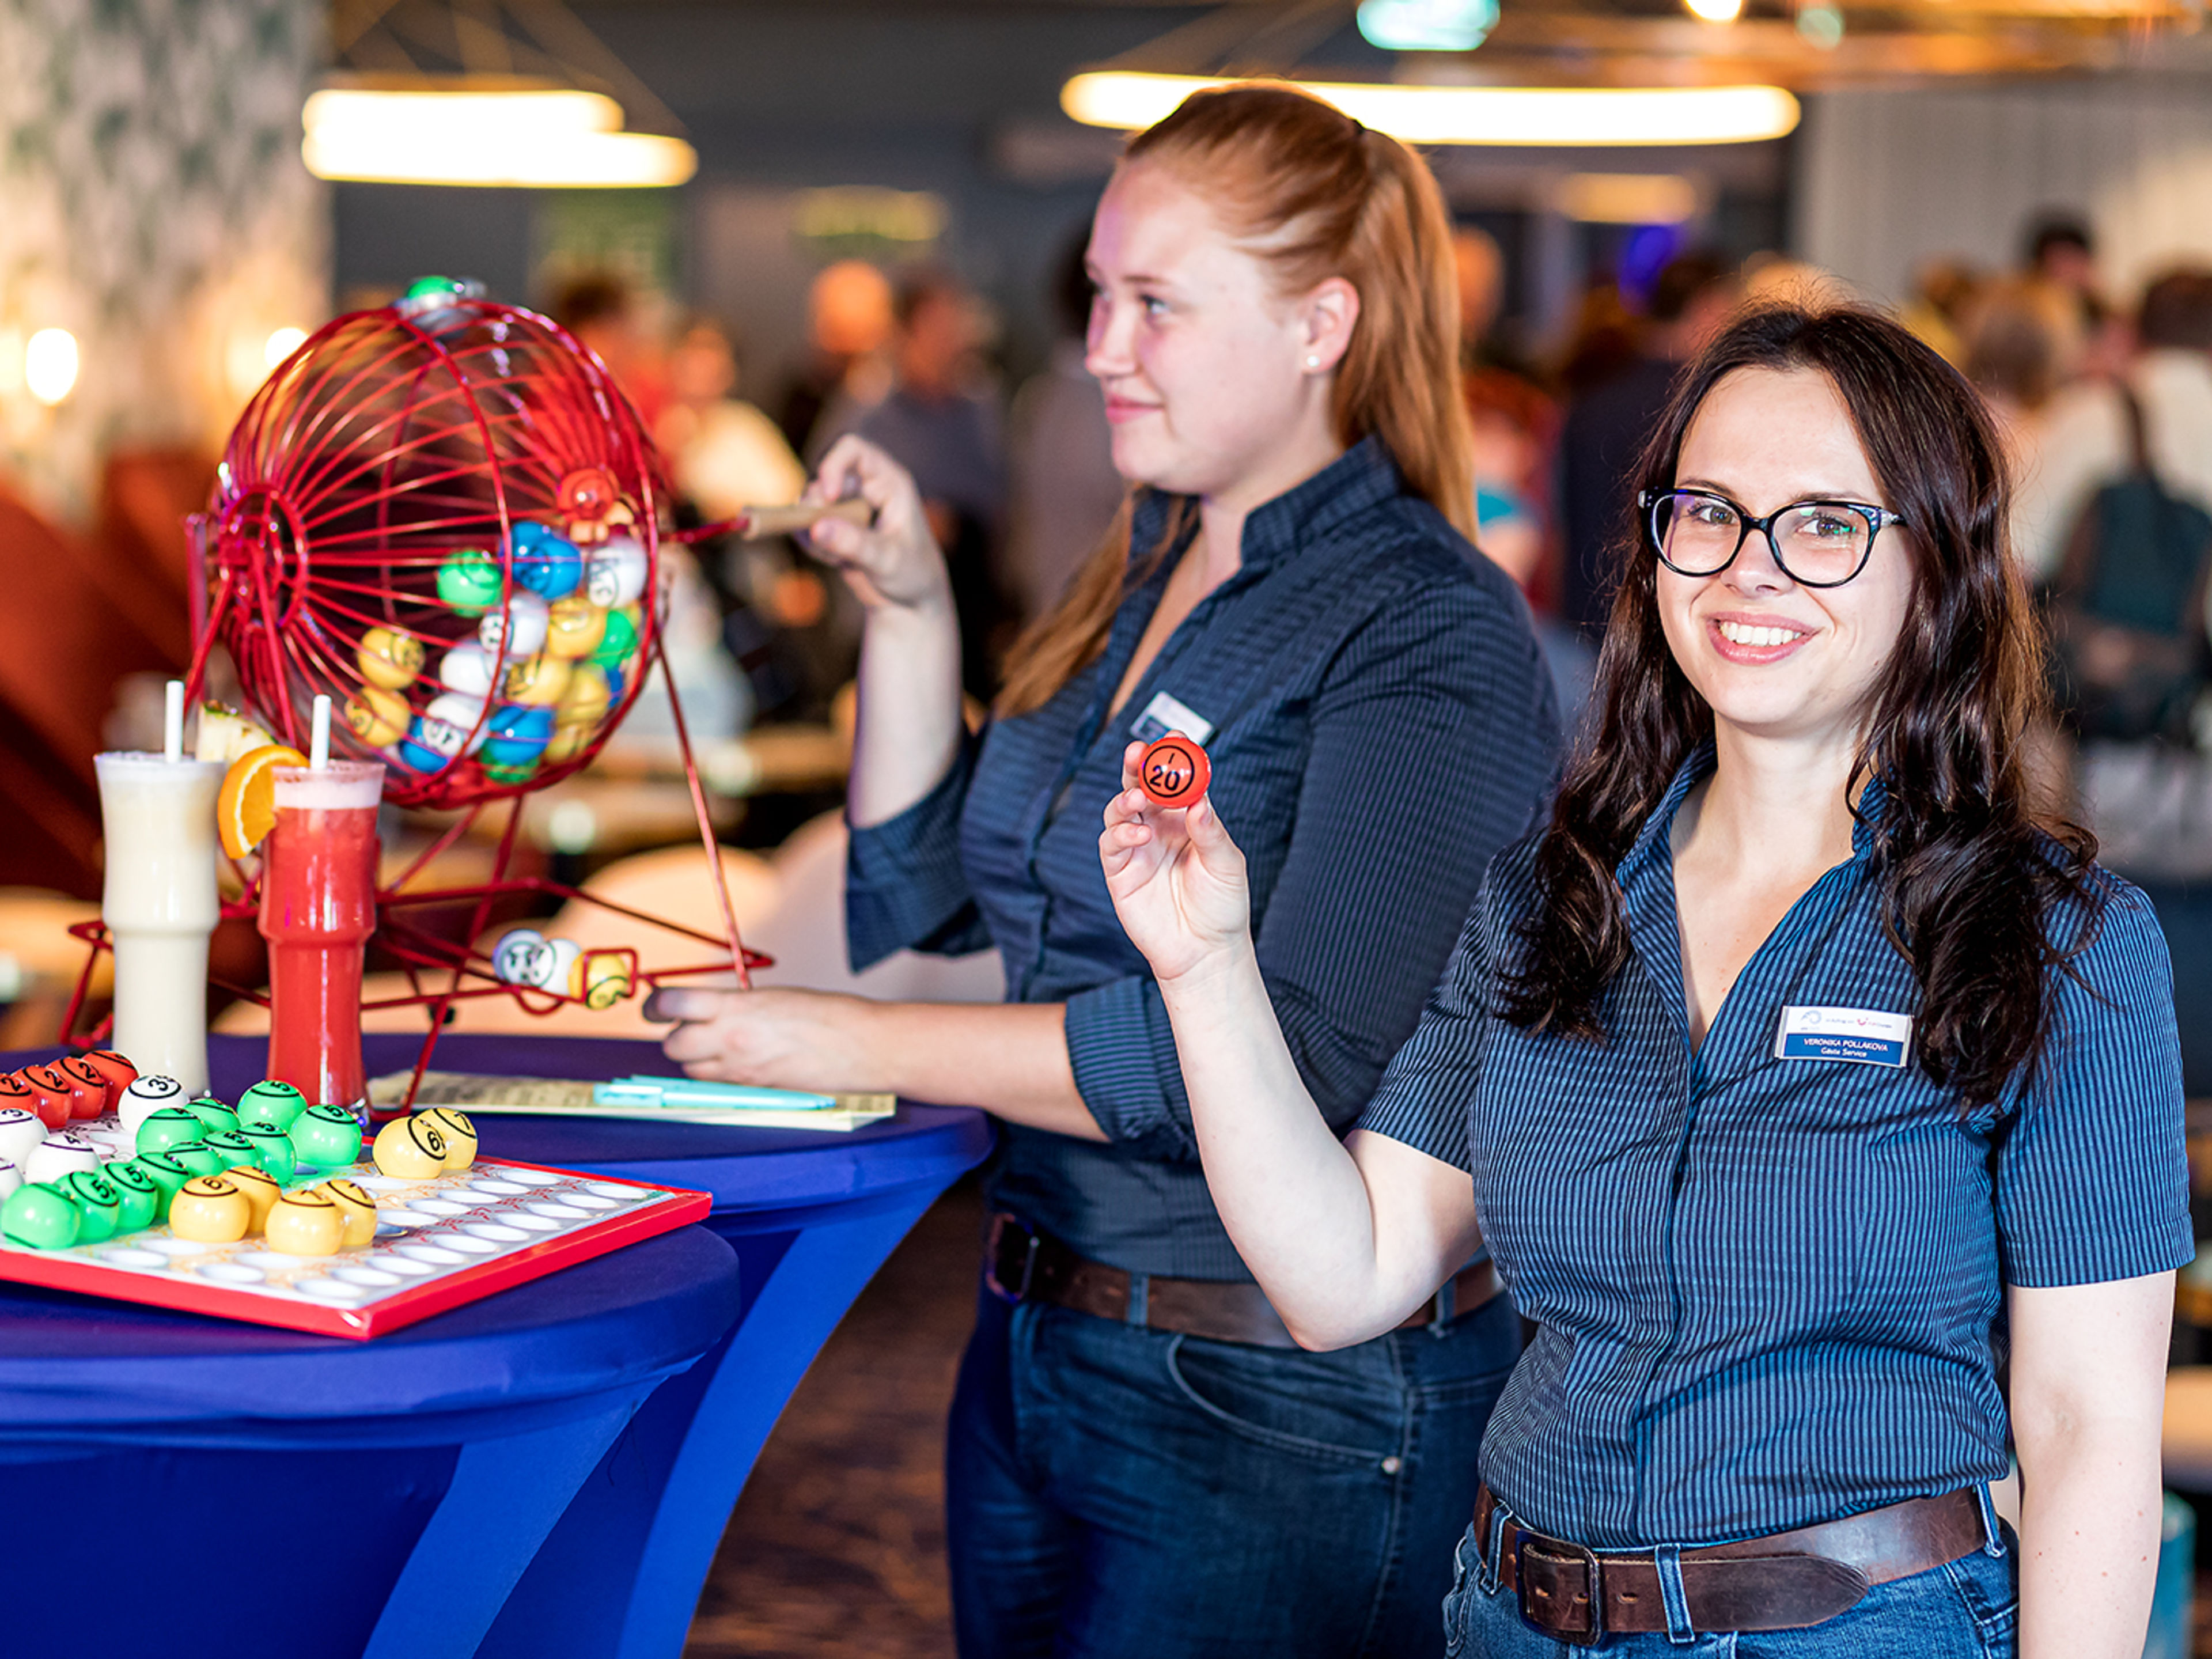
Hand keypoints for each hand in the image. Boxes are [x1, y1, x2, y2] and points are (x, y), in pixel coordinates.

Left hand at [645, 985, 882, 1092]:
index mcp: (736, 1008)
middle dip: (675, 1037)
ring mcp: (741, 1071)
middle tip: (689, 1026)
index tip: (655, 1004)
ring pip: (690, 1070)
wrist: (862, 1047)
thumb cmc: (828, 1015)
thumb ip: (733, 1005)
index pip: (672, 1005)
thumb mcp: (773, 997)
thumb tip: (706, 1010)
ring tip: (719, 1045)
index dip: (656, 1005)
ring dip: (695, 1058)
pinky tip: (738, 1062)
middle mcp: (731, 1041)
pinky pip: (717, 1085)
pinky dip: (717, 1075)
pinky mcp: (753, 1091)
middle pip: (673, 1045)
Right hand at [804, 436, 952, 612]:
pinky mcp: (832, 527)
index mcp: (888, 481)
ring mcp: (846, 506)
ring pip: (810, 503)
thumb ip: (855, 544)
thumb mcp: (888, 560)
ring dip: (813, 530)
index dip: (833, 466)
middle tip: (823, 537)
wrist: (910, 599)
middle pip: (823, 478)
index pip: (853, 449)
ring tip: (838, 558)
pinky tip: (834, 561)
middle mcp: (865, 487)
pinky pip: (806, 525)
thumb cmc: (913, 573)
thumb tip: (817, 527)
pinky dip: (812, 543)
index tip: (828, 497)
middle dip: (817, 508)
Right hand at [1099, 739, 1253, 986]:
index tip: (1175, 738)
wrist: (1205, 953)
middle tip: (1138, 751)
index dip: (1173, 758)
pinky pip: (1111, 843)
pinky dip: (1121, 833)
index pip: (1176, 781)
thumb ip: (1210, 832)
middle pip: (1140, 786)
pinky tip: (1139, 835)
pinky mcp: (1120, 872)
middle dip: (1137, 766)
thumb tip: (1199, 801)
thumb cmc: (1222, 907)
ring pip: (1120, 810)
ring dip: (1126, 797)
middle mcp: (1159, 828)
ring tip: (1138, 797)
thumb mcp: (1227, 865)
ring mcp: (1137, 849)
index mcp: (1186, 820)